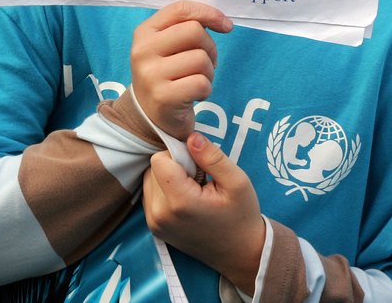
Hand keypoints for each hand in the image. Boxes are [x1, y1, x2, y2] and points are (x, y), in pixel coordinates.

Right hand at [131, 1, 229, 139]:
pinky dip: (206, 90)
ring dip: (208, 73)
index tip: (226, 26)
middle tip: (205, 63)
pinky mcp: (163, 97)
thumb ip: (186, 27)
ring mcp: (151, 74)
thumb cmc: (167, 75)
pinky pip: (201, 83)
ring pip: (201, 59)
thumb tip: (222, 22)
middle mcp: (143, 50)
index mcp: (144, 32)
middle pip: (195, 32)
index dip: (209, 13)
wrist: (150, 116)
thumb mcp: (167, 46)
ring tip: (196, 81)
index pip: (180, 9)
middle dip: (210, 48)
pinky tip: (194, 95)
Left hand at [144, 133, 265, 293]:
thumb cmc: (241, 217)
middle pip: (153, 169)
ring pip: (149, 180)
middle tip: (200, 181)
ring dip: (168, 179)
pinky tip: (187, 200)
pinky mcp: (153, 227)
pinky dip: (165, 191)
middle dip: (174, 167)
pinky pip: (151, 194)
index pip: (159, 159)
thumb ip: (212, 157)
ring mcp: (154, 223)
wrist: (240, 255)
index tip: (199, 167)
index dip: (178, 155)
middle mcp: (160, 214)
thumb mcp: (237, 182)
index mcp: (180, 202)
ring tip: (194, 191)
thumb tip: (191, 137)